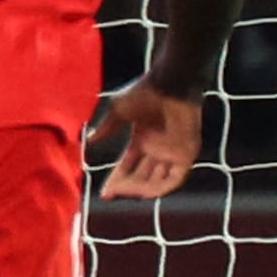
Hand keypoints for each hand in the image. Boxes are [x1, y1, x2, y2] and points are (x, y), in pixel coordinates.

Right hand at [89, 81, 203, 199]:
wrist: (170, 83)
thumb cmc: (145, 92)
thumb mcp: (118, 111)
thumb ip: (106, 127)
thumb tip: (89, 140)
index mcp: (142, 139)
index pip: (128, 166)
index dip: (116, 180)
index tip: (105, 193)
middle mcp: (157, 149)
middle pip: (141, 177)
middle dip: (126, 187)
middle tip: (112, 192)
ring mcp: (173, 153)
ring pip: (156, 181)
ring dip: (140, 189)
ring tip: (124, 191)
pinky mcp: (187, 154)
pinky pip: (174, 179)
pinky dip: (159, 188)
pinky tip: (144, 192)